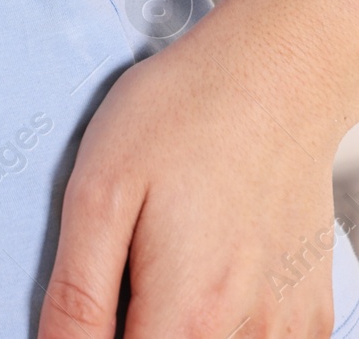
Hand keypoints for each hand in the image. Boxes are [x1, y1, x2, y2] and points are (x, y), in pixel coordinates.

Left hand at [41, 4, 344, 337]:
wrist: (272, 74)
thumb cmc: (180, 116)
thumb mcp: (97, 194)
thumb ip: (77, 294)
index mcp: (187, 312)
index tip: (81, 316)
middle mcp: (249, 332)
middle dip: (131, 332)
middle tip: (116, 283)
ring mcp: (288, 326)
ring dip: (173, 331)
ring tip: (155, 272)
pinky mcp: (310, 310)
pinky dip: (222, 328)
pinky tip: (201, 281)